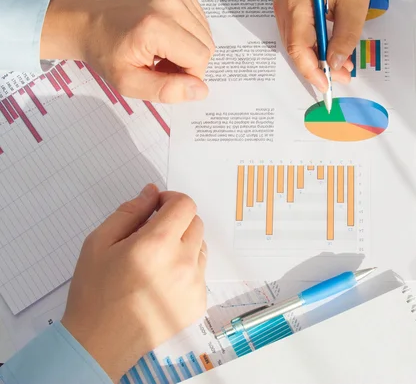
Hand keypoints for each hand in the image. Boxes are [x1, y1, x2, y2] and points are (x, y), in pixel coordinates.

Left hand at [41, 0, 214, 102]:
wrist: (88, 22)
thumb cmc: (106, 53)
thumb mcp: (128, 83)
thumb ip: (166, 91)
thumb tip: (200, 90)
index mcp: (155, 27)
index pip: (200, 58)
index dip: (188, 75)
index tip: (164, 74)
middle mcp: (168, 3)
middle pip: (206, 46)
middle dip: (189, 62)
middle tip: (161, 63)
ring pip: (206, 34)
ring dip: (189, 48)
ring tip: (162, 50)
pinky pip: (200, 21)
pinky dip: (188, 33)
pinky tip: (168, 36)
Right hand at [61, 184, 207, 381]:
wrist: (100, 342)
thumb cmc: (95, 292)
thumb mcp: (99, 243)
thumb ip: (130, 212)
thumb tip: (152, 192)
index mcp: (157, 244)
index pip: (185, 205)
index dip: (171, 200)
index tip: (157, 208)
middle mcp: (183, 263)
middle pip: (196, 223)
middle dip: (176, 221)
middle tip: (151, 235)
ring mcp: (194, 285)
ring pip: (200, 247)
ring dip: (183, 245)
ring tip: (155, 262)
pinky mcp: (199, 302)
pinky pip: (199, 273)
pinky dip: (185, 270)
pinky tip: (160, 283)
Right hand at [273, 0, 369, 91]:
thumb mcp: (354, 8)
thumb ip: (345, 37)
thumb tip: (334, 64)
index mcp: (298, 3)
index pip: (298, 44)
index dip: (311, 69)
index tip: (326, 84)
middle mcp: (284, 8)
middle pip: (296, 49)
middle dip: (318, 68)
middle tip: (342, 78)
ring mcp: (283, 13)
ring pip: (297, 48)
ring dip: (318, 61)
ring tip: (343, 69)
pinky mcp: (288, 17)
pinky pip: (299, 41)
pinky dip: (316, 52)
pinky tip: (333, 58)